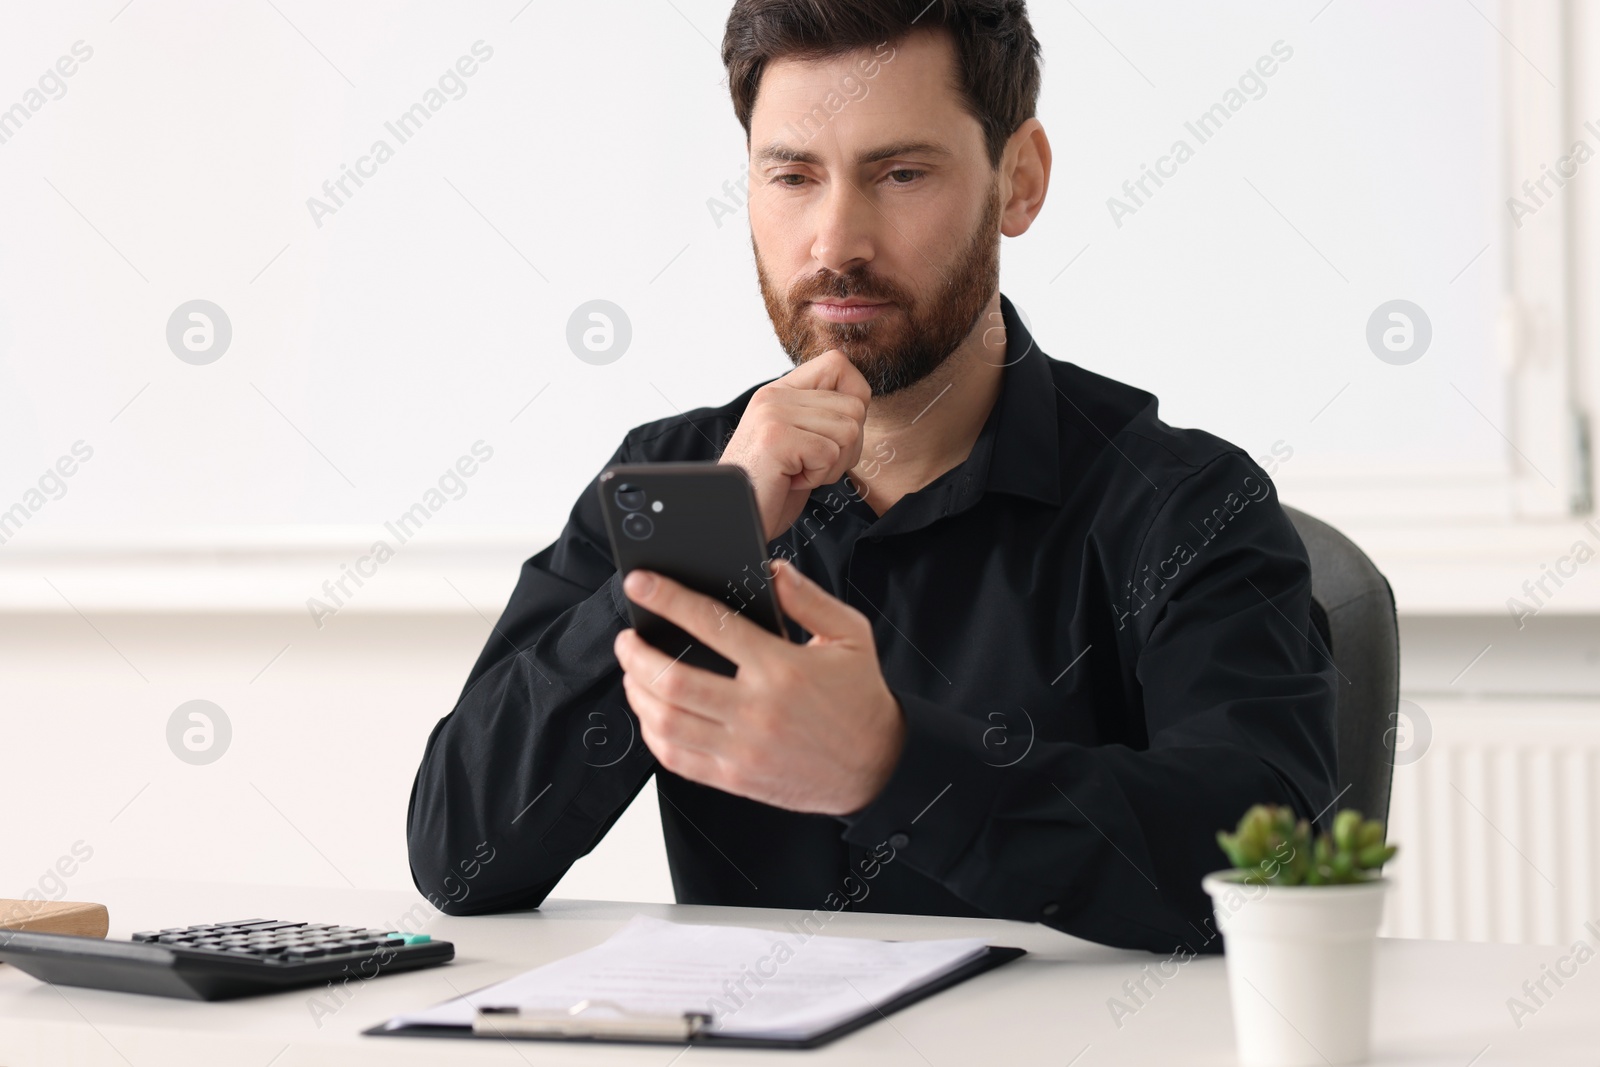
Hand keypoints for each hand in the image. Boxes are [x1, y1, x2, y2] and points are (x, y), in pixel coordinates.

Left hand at [612, 557, 904, 814]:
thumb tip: (770, 570)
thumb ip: (808, 598)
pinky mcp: (736, 779)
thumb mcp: (850, 635)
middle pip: (672, 680)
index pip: (710, 624)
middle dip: (635, 654)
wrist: (877, 767)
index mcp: (781, 668)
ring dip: (637, 693)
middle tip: (627, 638)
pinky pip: (677, 758)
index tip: (639, 584)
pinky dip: (653, 733)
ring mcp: (742, 749)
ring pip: (666, 721)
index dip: (666, 599)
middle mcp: (756, 711)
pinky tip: (651, 714)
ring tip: (633, 672)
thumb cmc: (860, 697)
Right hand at [719, 350, 870, 541]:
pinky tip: (791, 480)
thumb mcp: (798, 440)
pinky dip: (817, 477)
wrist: (734, 515)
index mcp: (781, 390)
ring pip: (848, 431)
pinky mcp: (776, 438)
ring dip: (831, 464)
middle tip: (811, 463)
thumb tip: (860, 401)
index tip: (831, 433)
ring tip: (799, 471)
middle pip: (854, 406)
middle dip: (845, 447)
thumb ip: (822, 415)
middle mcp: (775, 395)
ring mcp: (774, 413)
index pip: (837, 364)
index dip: (853, 400)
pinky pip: (830, 454)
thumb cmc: (769, 486)